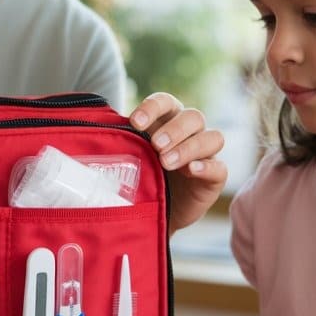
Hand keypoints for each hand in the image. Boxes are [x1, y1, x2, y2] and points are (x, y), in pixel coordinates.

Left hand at [128, 92, 224, 232]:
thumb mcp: (129, 158)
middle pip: (193, 117)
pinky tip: (190, 171)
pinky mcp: (215, 177)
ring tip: (166, 162)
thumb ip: (122, 143)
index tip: (135, 122)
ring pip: (212, 137)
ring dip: (188, 147)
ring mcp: (206, 154)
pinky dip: (206, 166)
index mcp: (167, 120)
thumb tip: (96, 134)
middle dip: (173, 130)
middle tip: (155, 145)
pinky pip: (219, 167)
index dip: (152, 107)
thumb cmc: (140, 178)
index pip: (165, 102)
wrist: (153, 214)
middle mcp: (190, 132)